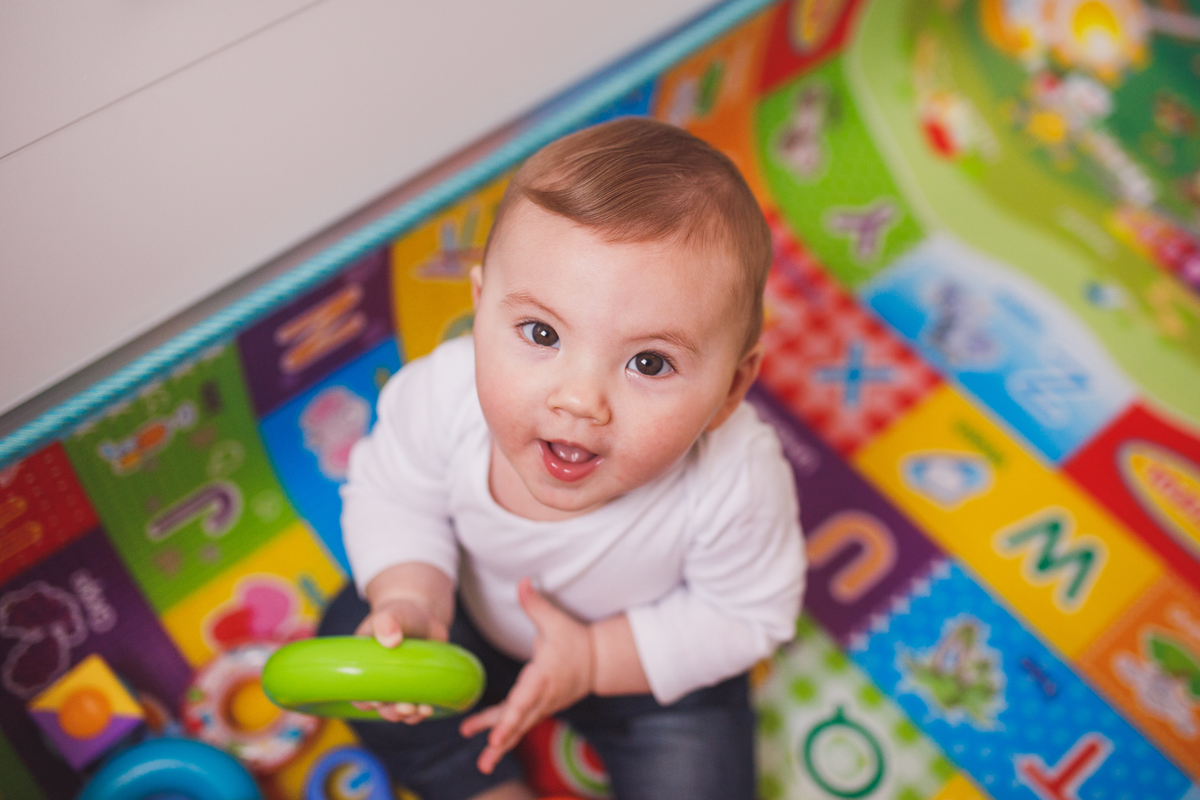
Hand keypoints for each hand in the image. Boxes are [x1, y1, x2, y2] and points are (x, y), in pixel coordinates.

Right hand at [354, 595, 449, 723]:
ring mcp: (399, 684)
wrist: (424, 613)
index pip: (356, 691)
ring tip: (421, 710)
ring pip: (398, 709)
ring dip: (408, 715)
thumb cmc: (400, 613)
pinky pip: (415, 705)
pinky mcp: (416, 686)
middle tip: (405, 708)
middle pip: (379, 705)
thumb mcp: (390, 614)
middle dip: (391, 712)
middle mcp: (378, 679)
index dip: (364, 702)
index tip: (376, 702)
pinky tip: (429, 708)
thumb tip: (390, 640)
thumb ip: (386, 622)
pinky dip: (421, 711)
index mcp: (362, 666)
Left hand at [460, 578, 593, 773]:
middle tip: (486, 758)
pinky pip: (519, 725)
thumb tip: (523, 581)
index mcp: (544, 676)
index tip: (496, 735)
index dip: (510, 718)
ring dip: (501, 746)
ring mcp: (542, 706)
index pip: (525, 699)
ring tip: (483, 765)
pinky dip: (505, 737)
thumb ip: (536, 604)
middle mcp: (543, 696)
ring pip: (519, 728)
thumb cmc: (575, 640)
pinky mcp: (539, 709)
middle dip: (502, 740)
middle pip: (520, 721)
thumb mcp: (557, 621)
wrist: (597, 661)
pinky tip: (487, 747)